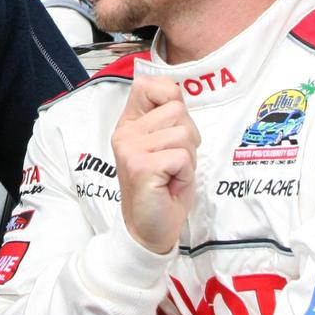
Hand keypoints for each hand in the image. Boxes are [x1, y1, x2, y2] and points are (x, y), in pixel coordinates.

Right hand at [111, 76, 199, 254]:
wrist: (150, 229)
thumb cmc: (162, 188)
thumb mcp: (165, 146)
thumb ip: (168, 119)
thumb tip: (175, 94)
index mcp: (130, 124)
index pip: (147, 85)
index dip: (169, 95)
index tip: (172, 123)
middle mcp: (125, 133)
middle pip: (176, 110)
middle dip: (188, 136)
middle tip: (174, 161)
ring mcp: (130, 149)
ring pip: (183, 133)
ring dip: (188, 157)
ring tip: (172, 174)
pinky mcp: (140, 166)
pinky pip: (182, 156)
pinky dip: (185, 174)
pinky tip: (170, 184)